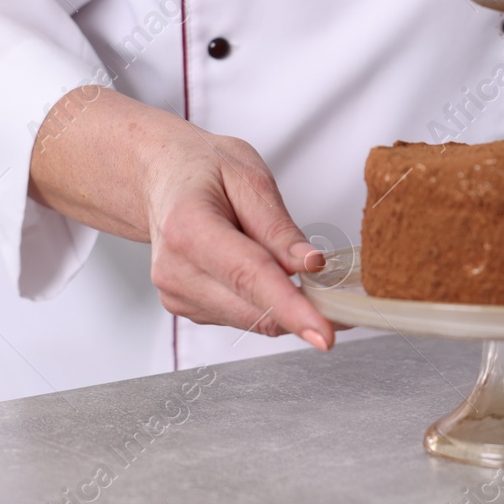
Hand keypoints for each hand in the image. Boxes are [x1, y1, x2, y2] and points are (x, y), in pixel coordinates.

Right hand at [29, 88, 336, 349]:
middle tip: (341, 297)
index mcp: (188, 228)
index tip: (325, 334)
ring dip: (283, 306)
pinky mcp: (184, 307)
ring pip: (251, 319)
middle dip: (303, 309)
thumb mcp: (249, 177)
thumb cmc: (203, 169)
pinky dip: (263, 303)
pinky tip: (260, 271)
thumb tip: (310, 265)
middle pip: (253, 307)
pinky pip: (240, 317)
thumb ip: (279, 226)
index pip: (249, 277)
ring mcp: (175, 293)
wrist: (162, 177)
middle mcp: (175, 269)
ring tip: (289, 264)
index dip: (292, 309)